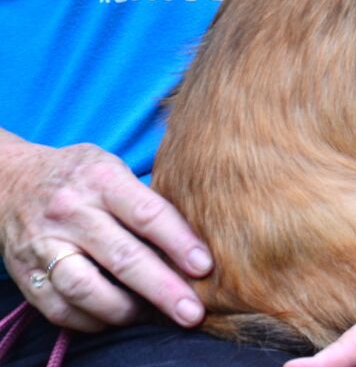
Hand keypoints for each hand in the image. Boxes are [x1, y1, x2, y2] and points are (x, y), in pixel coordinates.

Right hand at [0, 135, 212, 332]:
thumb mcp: (113, 167)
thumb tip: (192, 237)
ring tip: (153, 316)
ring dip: (125, 309)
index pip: (147, 214)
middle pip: (122, 257)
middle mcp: (72, 211)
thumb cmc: (81, 174)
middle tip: (192, 312)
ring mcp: (45, 244)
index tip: (204, 267)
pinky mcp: (25, 273)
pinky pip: (60, 308)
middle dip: (162, 288)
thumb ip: (145, 198)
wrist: (12, 179)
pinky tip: (117, 318)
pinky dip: (91, 320)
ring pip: (87, 288)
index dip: (178, 242)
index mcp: (102, 179)